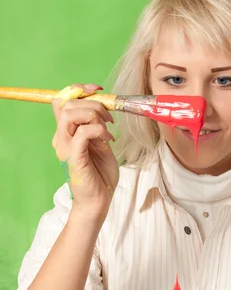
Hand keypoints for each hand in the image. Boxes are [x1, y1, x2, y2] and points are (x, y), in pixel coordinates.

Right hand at [52, 83, 119, 217]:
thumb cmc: (101, 175)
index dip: (79, 90)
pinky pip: (82, 133)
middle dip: (93, 104)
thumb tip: (103, 108)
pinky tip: (108, 140)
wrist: (99, 200)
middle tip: (109, 119)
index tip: (98, 91)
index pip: (63, 100)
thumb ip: (97, 127)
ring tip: (107, 129)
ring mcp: (66, 147)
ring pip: (71, 114)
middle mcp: (62, 137)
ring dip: (94, 115)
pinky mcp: (74, 157)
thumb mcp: (101, 144)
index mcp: (67, 132)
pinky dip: (98, 130)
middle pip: (67, 103)